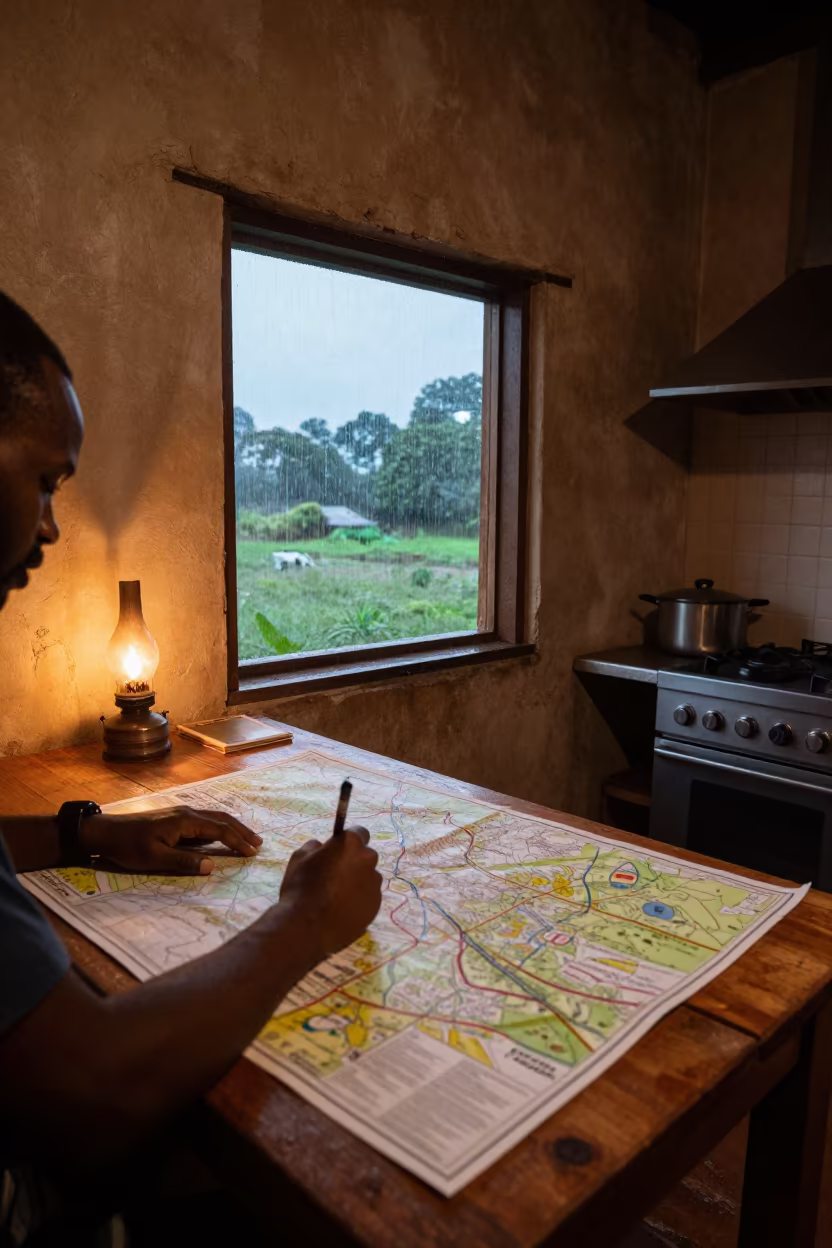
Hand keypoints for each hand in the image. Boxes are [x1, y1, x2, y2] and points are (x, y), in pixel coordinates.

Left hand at [79, 807, 262, 874]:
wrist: (104, 832)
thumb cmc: (128, 847)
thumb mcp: (154, 859)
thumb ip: (184, 862)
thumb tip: (212, 866)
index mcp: (184, 821)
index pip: (219, 830)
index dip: (237, 841)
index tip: (252, 852)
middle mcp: (186, 813)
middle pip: (221, 819)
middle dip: (241, 831)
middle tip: (258, 843)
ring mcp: (180, 814)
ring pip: (213, 818)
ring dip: (232, 827)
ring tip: (246, 838)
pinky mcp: (174, 818)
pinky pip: (204, 821)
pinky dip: (219, 828)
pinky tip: (220, 835)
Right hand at [279, 826, 381, 957]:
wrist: (308, 927)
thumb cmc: (301, 888)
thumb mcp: (299, 858)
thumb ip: (314, 847)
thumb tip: (321, 846)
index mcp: (351, 844)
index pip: (359, 832)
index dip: (348, 841)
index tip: (338, 850)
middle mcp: (368, 860)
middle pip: (365, 856)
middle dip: (353, 861)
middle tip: (335, 874)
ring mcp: (374, 884)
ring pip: (368, 877)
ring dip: (357, 881)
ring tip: (337, 896)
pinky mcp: (376, 905)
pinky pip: (368, 896)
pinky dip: (359, 899)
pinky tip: (342, 909)